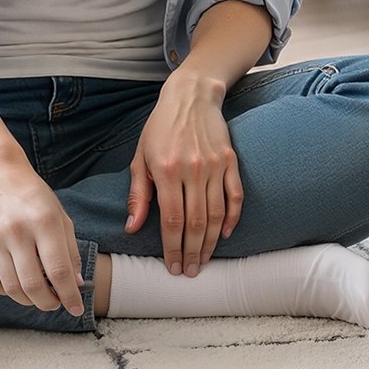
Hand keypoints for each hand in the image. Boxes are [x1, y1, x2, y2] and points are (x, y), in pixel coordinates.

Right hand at [0, 158, 85, 314]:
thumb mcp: (59, 215)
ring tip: (37, 297)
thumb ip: (69, 249)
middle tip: (55, 304)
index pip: (59, 270)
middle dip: (48, 303)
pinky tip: (14, 286)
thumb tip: (75, 283)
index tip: (75, 308)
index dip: (69, 295)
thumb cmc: (32, 195)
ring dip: (28, 300)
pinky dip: (3, 292)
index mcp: (44, 221)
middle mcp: (16, 230)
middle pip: (33, 285)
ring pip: (11, 287)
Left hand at [126, 75, 242, 276]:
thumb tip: (133, 227)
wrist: (190, 96)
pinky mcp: (230, 161)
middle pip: (196, 223)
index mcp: (167, 171)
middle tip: (189, 272)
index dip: (173, 248)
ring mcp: (214, 166)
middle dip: (192, 253)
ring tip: (204, 261)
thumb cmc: (160, 127)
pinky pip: (235, 196)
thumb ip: (138, 194)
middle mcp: (192, 170)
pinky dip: (232, 218)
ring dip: (210, 242)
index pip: (172, 220)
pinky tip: (224, 234)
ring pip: (216, 214)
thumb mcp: (140, 157)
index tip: (172, 267)